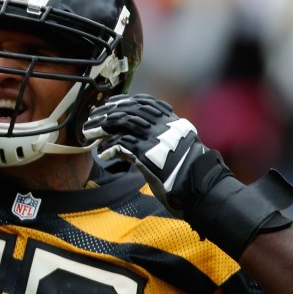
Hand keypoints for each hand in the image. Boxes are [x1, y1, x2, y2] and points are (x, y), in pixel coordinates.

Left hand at [83, 94, 204, 213]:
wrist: (203, 192)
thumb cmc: (189, 175)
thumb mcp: (180, 150)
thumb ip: (163, 140)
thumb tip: (140, 139)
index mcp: (174, 124)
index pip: (147, 103)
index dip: (126, 101)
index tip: (111, 102)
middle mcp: (165, 128)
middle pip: (131, 111)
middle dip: (108, 112)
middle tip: (92, 117)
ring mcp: (157, 140)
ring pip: (123, 124)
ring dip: (103, 128)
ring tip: (90, 133)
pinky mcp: (148, 155)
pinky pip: (123, 145)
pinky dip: (110, 148)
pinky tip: (103, 153)